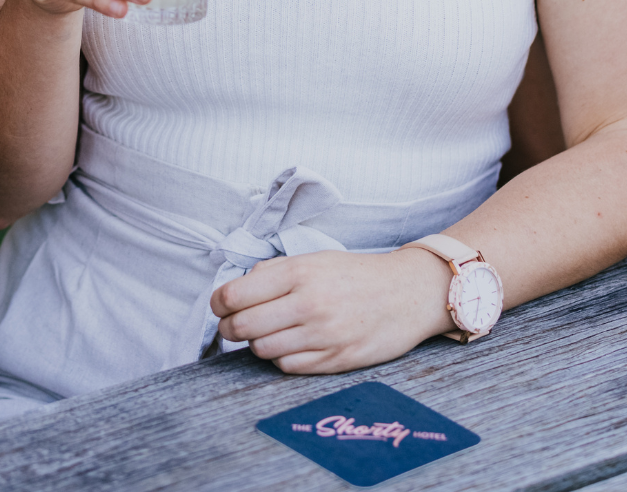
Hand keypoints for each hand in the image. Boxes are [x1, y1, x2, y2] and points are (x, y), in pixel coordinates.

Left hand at [209, 247, 452, 373]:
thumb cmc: (357, 274)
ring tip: (266, 333)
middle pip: (243, 326)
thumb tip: (239, 288)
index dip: (219, 303)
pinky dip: (281, 358)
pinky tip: (290, 344)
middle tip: (233, 324)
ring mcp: (322, 335)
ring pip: (262, 350)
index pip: (236, 294)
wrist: (407, 293)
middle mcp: (308, 303)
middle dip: (230, 328)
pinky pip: (288, 366)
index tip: (220, 305)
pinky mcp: (335, 360)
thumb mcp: (315, 259)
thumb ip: (276, 271)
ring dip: (256, 344)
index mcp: (299, 272)